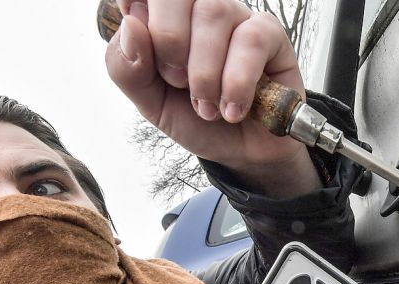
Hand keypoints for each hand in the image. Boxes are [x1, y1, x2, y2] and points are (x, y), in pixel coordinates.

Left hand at [105, 0, 319, 196]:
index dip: (141, 16)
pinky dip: (238, 81)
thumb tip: (131, 26)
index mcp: (164, 18)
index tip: (150, 61)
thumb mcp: (150, 103)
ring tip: (208, 108)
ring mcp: (236, 17)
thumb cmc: (197, 120)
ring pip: (214, 12)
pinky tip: (233, 108)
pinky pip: (252, 39)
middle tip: (177, 83)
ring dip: (205, 72)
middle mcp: (199, 9)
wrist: (241, 153)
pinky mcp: (271, 35)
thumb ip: (127, 68)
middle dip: (170, 42)